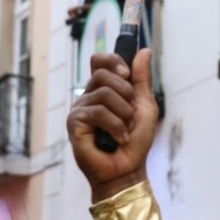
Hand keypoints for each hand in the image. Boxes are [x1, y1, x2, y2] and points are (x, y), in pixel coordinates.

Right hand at [66, 49, 158, 202]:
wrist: (128, 169)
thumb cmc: (136, 141)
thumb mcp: (144, 105)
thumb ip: (141, 79)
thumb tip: (144, 50)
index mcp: (104, 89)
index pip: (99, 60)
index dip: (113, 60)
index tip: (126, 73)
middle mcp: (88, 95)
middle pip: (103, 72)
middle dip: (125, 92)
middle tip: (130, 113)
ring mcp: (79, 108)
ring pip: (104, 93)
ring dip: (123, 113)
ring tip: (125, 131)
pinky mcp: (74, 122)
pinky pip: (98, 112)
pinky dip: (115, 126)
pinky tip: (118, 139)